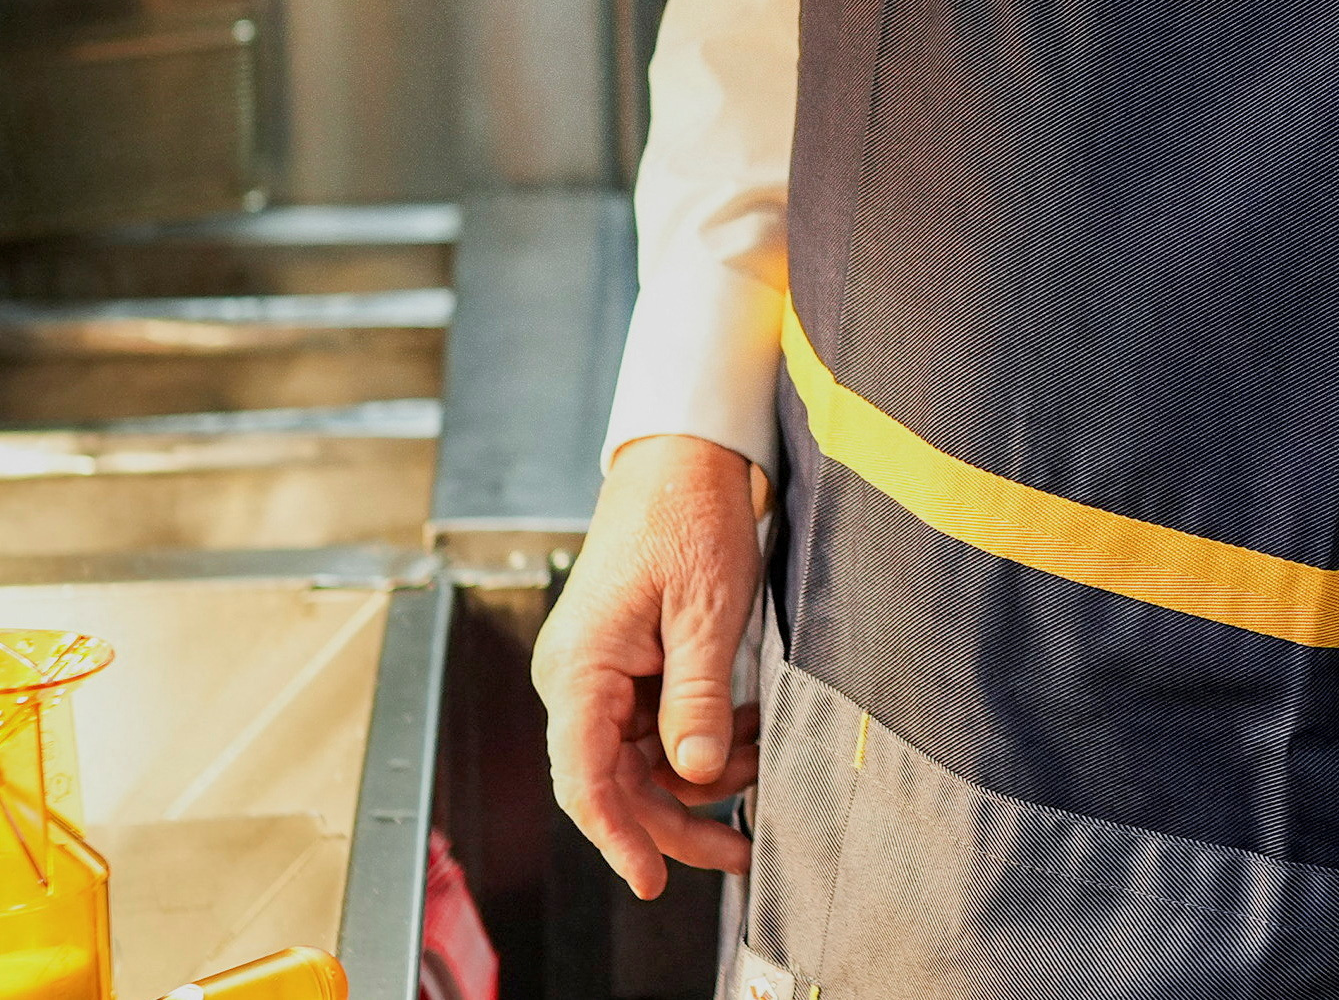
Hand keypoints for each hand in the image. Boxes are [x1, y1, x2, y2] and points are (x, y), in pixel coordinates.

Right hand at [536, 431, 768, 897]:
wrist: (684, 459)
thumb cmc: (687, 518)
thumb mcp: (705, 612)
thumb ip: (697, 698)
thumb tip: (693, 775)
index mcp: (578, 669)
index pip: (584, 778)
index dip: (617, 837)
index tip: (651, 880)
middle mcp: (576, 679)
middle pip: (616, 781)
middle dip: (677, 820)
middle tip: (739, 850)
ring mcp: (599, 674)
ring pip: (641, 759)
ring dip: (701, 772)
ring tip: (762, 762)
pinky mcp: (626, 665)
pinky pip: (656, 725)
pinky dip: (702, 735)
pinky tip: (747, 730)